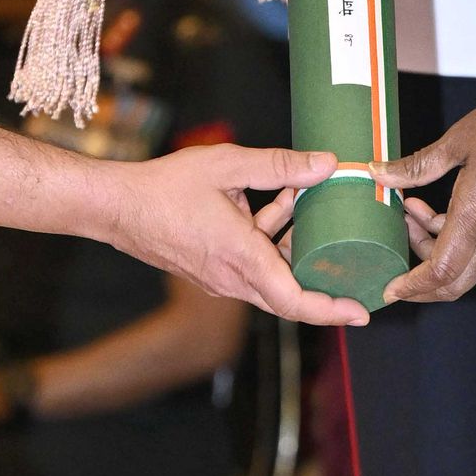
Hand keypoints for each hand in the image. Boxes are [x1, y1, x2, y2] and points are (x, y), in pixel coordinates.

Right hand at [106, 139, 366, 325]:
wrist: (115, 208)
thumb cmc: (165, 187)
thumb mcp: (228, 165)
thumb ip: (280, 166)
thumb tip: (327, 165)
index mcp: (240, 256)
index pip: (293, 300)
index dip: (330, 310)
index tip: (360, 311)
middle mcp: (232, 278)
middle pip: (289, 293)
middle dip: (323, 276)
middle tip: (357, 263)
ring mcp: (219, 279)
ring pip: (271, 275)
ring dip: (291, 246)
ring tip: (302, 202)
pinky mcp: (210, 272)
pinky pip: (252, 266)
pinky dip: (269, 243)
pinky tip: (272, 202)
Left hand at [379, 75, 475, 304]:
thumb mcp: (460, 140)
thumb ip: (418, 165)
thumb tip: (379, 173)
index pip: (441, 271)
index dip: (412, 287)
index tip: (390, 288)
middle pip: (456, 283)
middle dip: (421, 284)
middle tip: (396, 261)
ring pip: (468, 263)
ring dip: (435, 250)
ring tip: (411, 209)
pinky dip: (455, 238)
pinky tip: (439, 204)